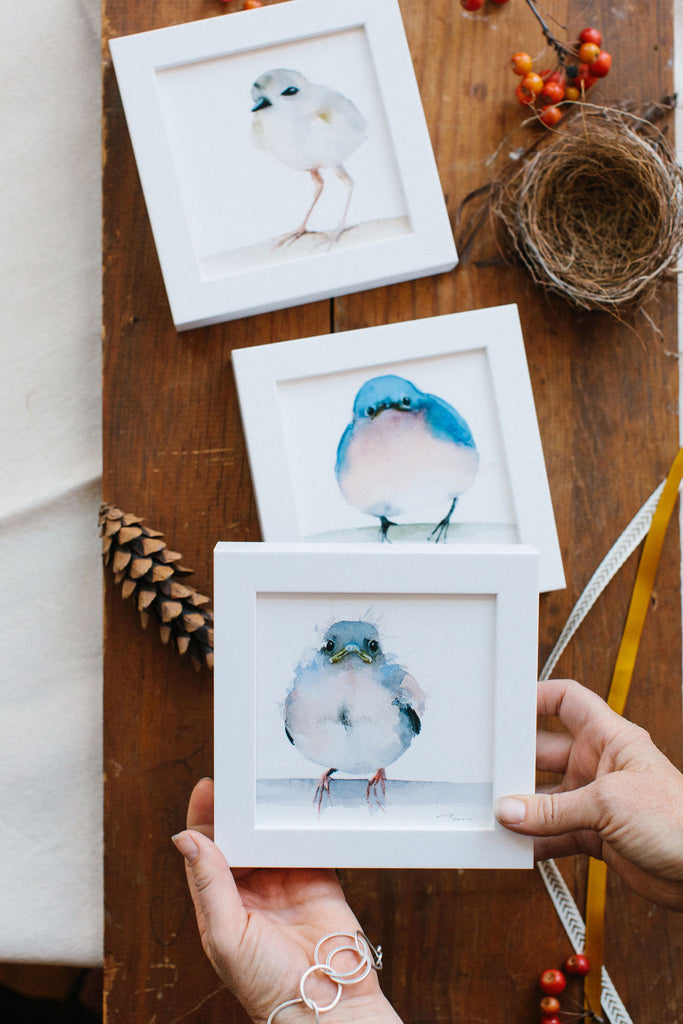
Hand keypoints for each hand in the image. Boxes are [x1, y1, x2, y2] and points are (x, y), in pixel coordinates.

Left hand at [173, 778, 402, 1023]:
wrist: (326, 1005)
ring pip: (271, 835)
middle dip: (237, 809)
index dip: (204, 819)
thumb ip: (210, 884)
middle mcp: (251, 889)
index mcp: (220, 904)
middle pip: (239, 836)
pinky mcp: (319, 877)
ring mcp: (285, 881)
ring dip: (268, 813)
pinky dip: (303, 823)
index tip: (207, 787)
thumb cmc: (268, 986)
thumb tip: (186, 839)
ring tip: (265, 786)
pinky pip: (307, 841)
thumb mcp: (227, 936)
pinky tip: (298, 805)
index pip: (206, 852)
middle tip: (238, 777)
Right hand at [495, 679, 682, 910]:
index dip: (536, 698)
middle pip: (545, 752)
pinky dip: (535, 839)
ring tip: (499, 814)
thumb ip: (555, 809)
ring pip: (546, 797)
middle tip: (490, 771)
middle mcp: (600, 765)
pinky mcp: (595, 834)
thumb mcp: (609, 803)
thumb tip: (512, 810)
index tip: (507, 706)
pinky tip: (518, 844)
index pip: (566, 701)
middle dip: (519, 762)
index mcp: (610, 738)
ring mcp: (596, 800)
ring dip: (524, 808)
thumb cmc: (680, 820)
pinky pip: (554, 831)